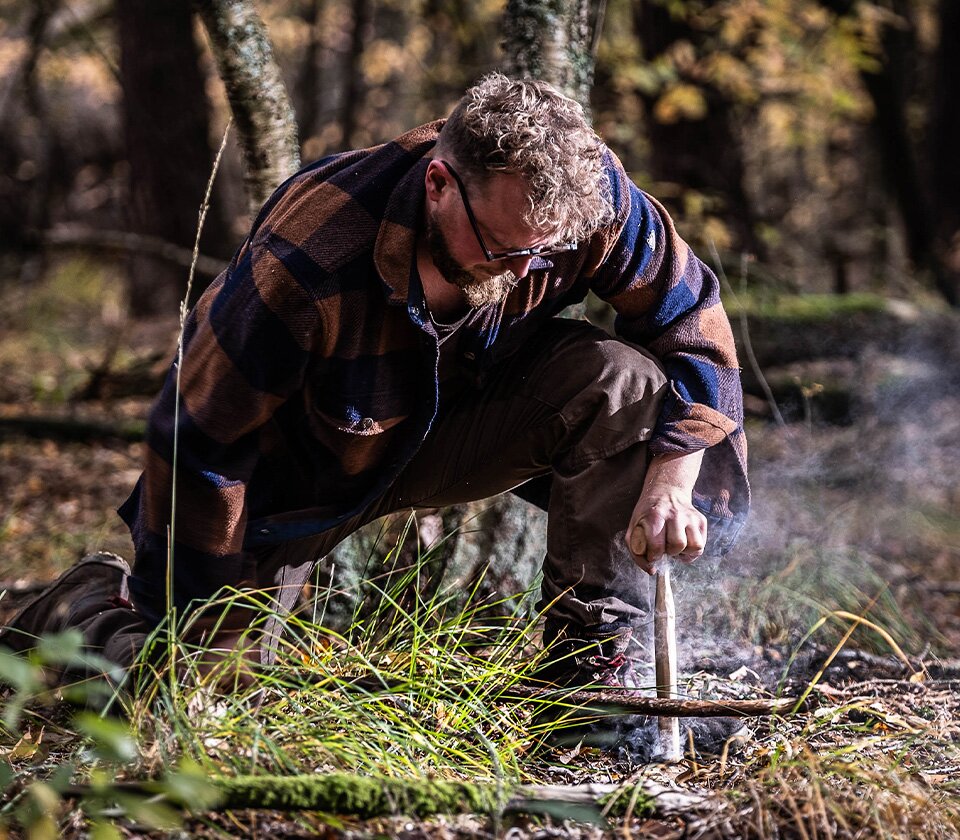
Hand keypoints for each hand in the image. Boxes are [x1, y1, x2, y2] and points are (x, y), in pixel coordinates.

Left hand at [625, 450, 706, 573]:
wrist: (666, 491)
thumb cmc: (647, 515)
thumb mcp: (633, 528)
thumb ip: (637, 552)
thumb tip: (652, 571)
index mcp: (655, 516)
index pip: (657, 546)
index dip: (653, 556)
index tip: (652, 553)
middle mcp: (675, 514)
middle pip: (678, 545)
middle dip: (670, 552)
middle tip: (665, 546)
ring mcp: (690, 516)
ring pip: (695, 546)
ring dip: (684, 552)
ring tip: (675, 545)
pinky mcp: (701, 520)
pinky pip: (701, 545)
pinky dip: (692, 549)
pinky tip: (683, 542)